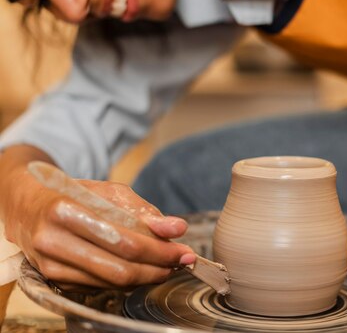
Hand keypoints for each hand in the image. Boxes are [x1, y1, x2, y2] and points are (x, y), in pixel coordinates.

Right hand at [3, 168, 194, 289]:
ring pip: (111, 283)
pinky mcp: (54, 280)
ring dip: (146, 277)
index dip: (159, 250)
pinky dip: (127, 281)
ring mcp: (50, 265)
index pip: (124, 241)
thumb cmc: (74, 195)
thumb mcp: (110, 192)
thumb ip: (144, 211)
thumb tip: (177, 228)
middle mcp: (52, 242)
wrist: (29, 208)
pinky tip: (141, 269)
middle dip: (158, 268)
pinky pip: (101, 287)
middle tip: (180, 261)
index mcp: (65, 212)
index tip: (184, 250)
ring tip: (166, 265)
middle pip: (119, 269)